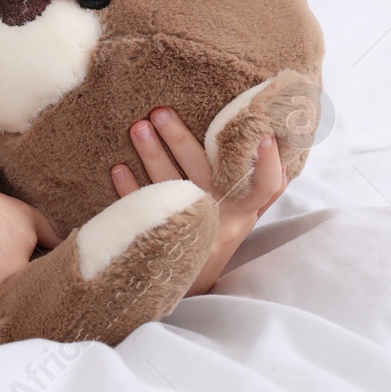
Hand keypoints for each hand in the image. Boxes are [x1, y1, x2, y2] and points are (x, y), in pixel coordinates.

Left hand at [111, 107, 286, 295]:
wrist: (193, 280)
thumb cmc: (220, 228)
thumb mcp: (244, 208)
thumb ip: (256, 179)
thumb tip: (272, 130)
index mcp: (245, 208)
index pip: (268, 186)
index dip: (268, 163)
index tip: (262, 134)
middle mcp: (221, 217)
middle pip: (204, 174)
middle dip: (180, 140)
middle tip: (159, 111)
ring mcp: (191, 228)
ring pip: (170, 187)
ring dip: (151, 155)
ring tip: (137, 127)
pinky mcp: (160, 237)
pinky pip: (144, 210)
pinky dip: (129, 188)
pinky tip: (117, 168)